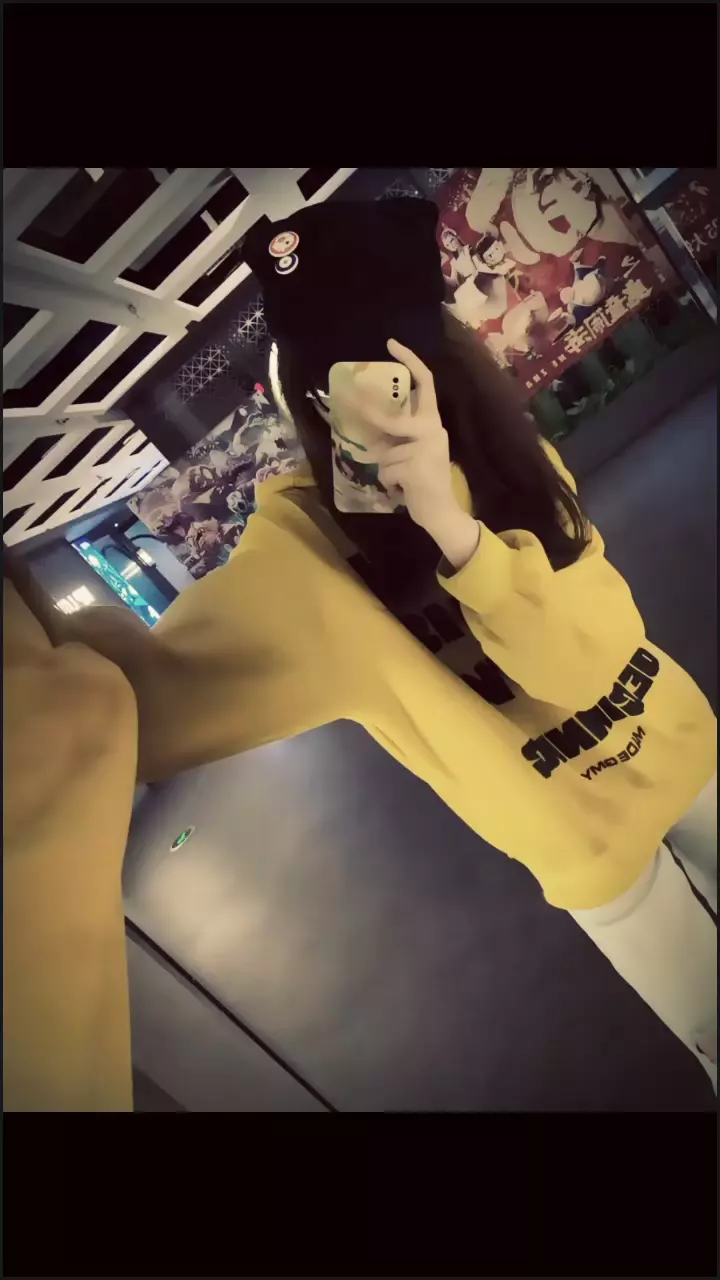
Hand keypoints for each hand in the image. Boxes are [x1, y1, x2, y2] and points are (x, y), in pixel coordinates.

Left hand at [373, 338, 457, 532]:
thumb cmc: (423, 481)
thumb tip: (367, 423)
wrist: (441, 512)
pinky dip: (388, 482)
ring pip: (385, 453)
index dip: (410, 361)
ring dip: (386, 468)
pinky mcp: (416, 467)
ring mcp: (426, 448)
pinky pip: (386, 470)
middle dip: (368, 412)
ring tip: (400, 480)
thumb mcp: (412, 451)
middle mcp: (433, 430)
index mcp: (432, 423)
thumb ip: (397, 436)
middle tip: (348, 398)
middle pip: (392, 418)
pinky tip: (402, 489)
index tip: (391, 344)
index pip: (425, 384)